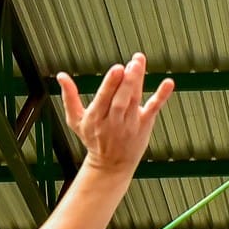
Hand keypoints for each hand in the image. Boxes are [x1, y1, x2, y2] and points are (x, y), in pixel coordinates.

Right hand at [59, 54, 174, 174]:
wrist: (111, 165)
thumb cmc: (93, 139)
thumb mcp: (75, 120)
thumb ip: (69, 97)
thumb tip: (61, 75)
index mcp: (95, 118)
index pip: (103, 99)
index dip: (110, 85)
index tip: (117, 68)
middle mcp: (112, 122)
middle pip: (120, 100)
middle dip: (126, 82)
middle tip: (132, 64)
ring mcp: (130, 124)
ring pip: (134, 101)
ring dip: (138, 82)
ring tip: (139, 63)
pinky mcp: (144, 125)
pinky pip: (153, 109)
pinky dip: (161, 96)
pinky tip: (168, 83)